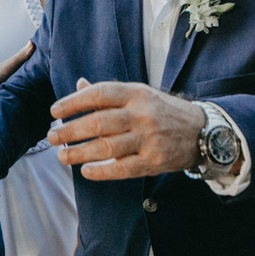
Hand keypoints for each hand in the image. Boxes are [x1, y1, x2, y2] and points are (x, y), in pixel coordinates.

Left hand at [46, 78, 203, 180]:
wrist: (202, 132)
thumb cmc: (163, 112)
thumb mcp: (139, 95)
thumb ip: (109, 94)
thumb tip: (78, 85)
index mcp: (136, 93)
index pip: (99, 94)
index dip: (73, 102)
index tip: (54, 111)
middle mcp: (142, 114)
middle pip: (98, 122)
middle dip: (70, 130)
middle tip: (51, 137)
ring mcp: (149, 138)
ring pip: (107, 147)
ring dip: (79, 153)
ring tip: (62, 156)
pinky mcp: (154, 161)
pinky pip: (122, 168)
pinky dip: (101, 170)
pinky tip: (85, 170)